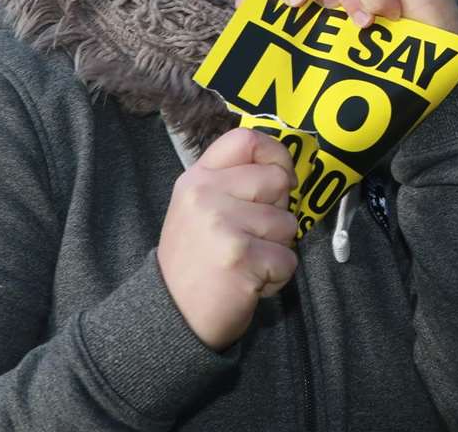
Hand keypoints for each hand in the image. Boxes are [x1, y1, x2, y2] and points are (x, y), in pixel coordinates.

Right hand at [157, 127, 299, 350]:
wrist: (170, 318)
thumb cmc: (196, 262)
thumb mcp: (200, 209)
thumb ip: (233, 184)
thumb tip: (285, 171)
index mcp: (197, 178)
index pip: (246, 139)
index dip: (276, 153)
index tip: (282, 178)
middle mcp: (206, 195)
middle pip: (277, 180)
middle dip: (278, 212)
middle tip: (251, 237)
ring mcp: (222, 225)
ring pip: (287, 223)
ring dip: (276, 249)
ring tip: (244, 262)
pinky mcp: (240, 257)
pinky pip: (287, 259)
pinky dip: (276, 277)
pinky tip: (248, 282)